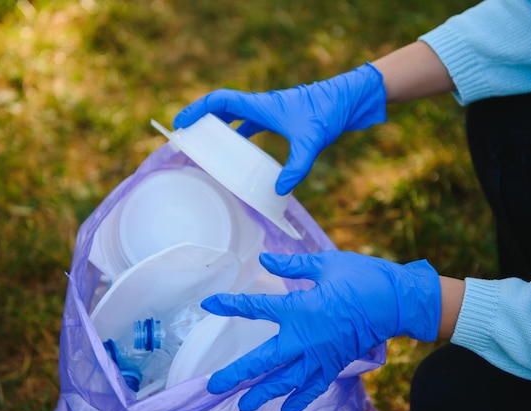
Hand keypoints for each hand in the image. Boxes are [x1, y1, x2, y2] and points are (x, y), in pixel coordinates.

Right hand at [173, 63, 386, 194]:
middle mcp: (261, 105)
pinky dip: (242, 136)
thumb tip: (280, 190)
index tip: (181, 123)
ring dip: (221, 128)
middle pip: (222, 108)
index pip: (220, 100)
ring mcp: (270, 111)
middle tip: (188, 137)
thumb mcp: (311, 141)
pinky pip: (252, 125)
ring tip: (208, 147)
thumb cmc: (329, 112)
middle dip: (203, 120)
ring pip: (236, 117)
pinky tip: (242, 154)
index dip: (197, 109)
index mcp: (261, 105)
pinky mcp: (280, 119)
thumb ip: (296, 166)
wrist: (349, 99)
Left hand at [200, 251, 440, 410]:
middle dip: (237, 374)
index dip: (230, 305)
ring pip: (285, 381)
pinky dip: (299, 401)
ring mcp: (320, 355)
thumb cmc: (361, 277)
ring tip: (243, 405)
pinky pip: (313, 387)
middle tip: (213, 386)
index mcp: (299, 309)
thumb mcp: (324, 265)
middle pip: (263, 361)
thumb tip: (264, 260)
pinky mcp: (335, 363)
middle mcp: (305, 338)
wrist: (397, 301)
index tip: (209, 305)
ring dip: (263, 393)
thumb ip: (291, 266)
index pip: (256, 308)